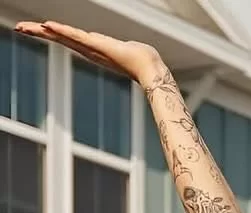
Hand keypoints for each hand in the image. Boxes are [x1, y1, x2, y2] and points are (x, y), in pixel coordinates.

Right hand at [14, 20, 161, 86]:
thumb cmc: (139, 58)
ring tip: (26, 27)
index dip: (49, 33)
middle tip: (19, 28)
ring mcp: (91, 48)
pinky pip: (75, 36)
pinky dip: (62, 30)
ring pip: (62, 36)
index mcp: (91, 48)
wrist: (149, 67)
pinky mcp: (96, 45)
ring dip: (43, 31)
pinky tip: (49, 26)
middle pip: (58, 37)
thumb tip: (120, 49)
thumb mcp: (121, 49)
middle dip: (38, 32)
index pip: (65, 38)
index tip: (33, 28)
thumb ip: (116, 47)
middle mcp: (87, 49)